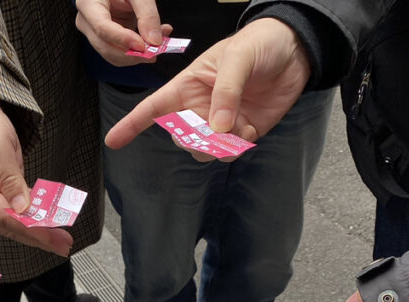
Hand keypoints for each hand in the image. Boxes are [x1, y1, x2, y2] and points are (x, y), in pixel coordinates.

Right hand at [0, 94, 71, 256]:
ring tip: (63, 239)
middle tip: (65, 246)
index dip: (31, 229)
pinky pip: (18, 212)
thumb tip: (24, 209)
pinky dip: (34, 218)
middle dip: (39, 236)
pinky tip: (50, 224)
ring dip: (39, 230)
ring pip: (16, 223)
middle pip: (11, 226)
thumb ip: (11, 180)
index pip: (5, 218)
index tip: (52, 237)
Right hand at [75, 0, 171, 65]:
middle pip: (106, 46)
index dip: (123, 39)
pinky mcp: (103, 39)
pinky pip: (117, 53)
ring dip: (134, 57)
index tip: (143, 45)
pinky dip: (134, 53)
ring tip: (154, 46)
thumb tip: (155, 41)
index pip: (102, 28)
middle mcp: (86, 21)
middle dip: (131, 54)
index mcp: (89, 4)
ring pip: (111, 55)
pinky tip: (148, 43)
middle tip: (154, 53)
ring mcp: (92, 33)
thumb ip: (147, 14)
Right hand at [105, 19, 309, 150]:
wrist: (296, 51)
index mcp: (188, 85)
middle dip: (194, 139)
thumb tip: (217, 127)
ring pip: (204, 150)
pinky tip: (251, 128)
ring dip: (218, 146)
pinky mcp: (243, 132)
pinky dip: (238, 146)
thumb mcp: (238, 58)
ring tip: (238, 127)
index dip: (132, 124)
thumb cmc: (260, 43)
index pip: (154, 107)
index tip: (112, 140)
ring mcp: (221, 122)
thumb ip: (226, 91)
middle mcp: (200, 107)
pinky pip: (230, 151)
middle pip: (181, 137)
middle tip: (215, 130)